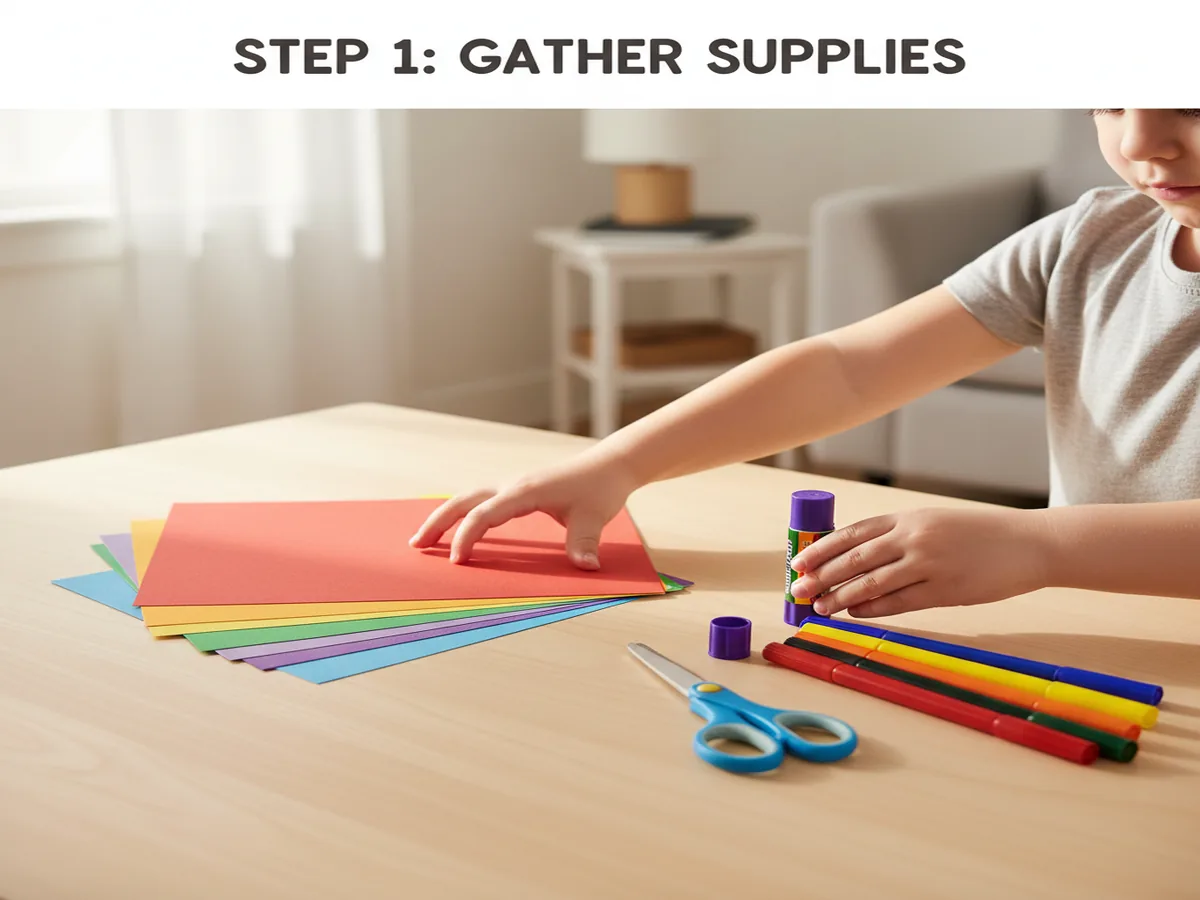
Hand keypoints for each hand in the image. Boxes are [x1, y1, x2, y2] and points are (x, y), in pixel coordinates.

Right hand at [408, 453, 639, 568]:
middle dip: (439, 522)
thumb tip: (585, 566)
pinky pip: (480, 501)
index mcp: (525, 490)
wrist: (607, 466)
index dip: (468, 535)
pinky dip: (462, 514)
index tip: (457, 559)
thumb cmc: (599, 489)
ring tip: (424, 539)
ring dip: (445, 516)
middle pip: (464, 500)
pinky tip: (455, 528)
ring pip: (467, 498)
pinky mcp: (515, 491)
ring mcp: (511, 486)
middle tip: (417, 545)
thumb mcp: (595, 518)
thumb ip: (585, 542)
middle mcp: (511, 485)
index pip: (486, 513)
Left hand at [788, 506, 1051, 617]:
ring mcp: (929, 564)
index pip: (852, 533)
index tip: (799, 563)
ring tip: (820, 608)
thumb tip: (857, 559)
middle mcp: (914, 537)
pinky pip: (899, 603)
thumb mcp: (935, 523)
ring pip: (872, 583)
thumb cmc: (980, 534)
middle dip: (821, 575)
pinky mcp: (945, 590)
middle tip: (798, 590)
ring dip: (841, 598)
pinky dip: (872, 609)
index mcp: (908, 517)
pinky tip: (855, 614)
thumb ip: (899, 536)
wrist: (1028, 544)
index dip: (821, 549)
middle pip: (854, 559)